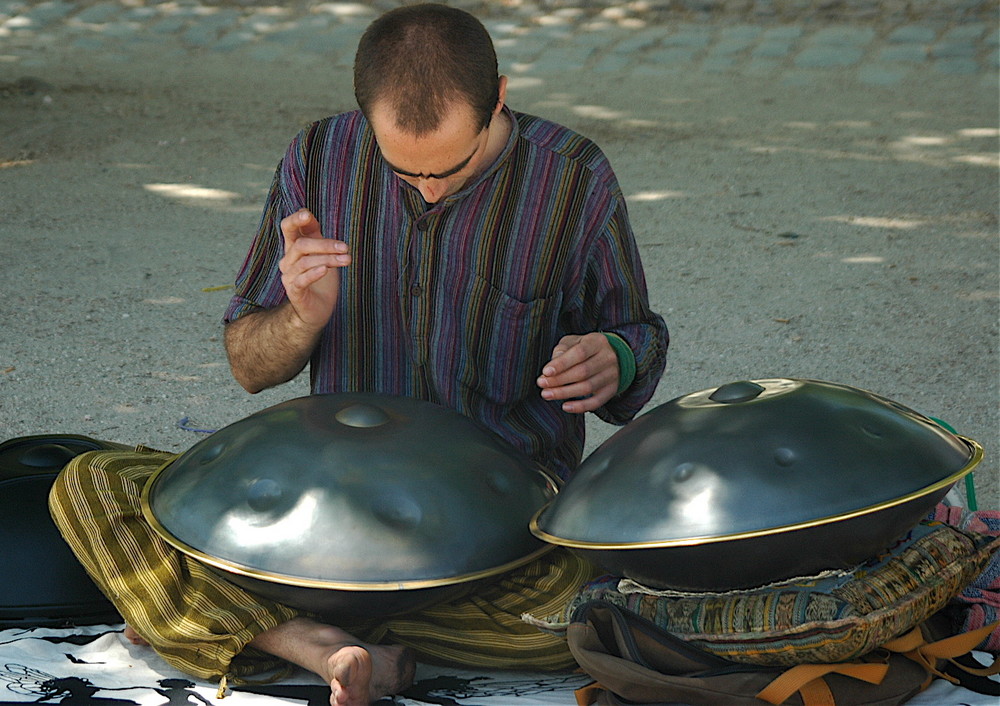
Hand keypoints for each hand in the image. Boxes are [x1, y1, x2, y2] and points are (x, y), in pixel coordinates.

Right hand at [279, 208, 350, 329]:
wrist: (317, 310)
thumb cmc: (321, 280)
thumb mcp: (322, 254)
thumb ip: (316, 236)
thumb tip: (309, 214)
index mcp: (294, 248)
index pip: (288, 228)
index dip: (296, 220)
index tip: (308, 214)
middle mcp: (288, 261)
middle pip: (301, 244)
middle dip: (325, 244)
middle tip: (345, 247)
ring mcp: (289, 277)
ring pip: (306, 262)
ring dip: (328, 259)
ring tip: (347, 260)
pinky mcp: (294, 292)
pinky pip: (301, 280)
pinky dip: (314, 273)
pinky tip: (325, 270)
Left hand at [537, 333, 618, 413]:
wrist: (614, 356)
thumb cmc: (587, 348)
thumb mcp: (574, 341)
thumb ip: (562, 350)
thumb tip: (552, 366)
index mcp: (597, 342)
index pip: (579, 353)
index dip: (561, 364)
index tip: (546, 372)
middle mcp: (607, 358)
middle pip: (582, 372)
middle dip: (559, 380)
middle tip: (542, 384)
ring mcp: (612, 375)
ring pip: (587, 388)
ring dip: (565, 393)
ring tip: (547, 394)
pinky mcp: (612, 390)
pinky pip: (596, 402)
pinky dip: (580, 406)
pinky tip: (565, 406)